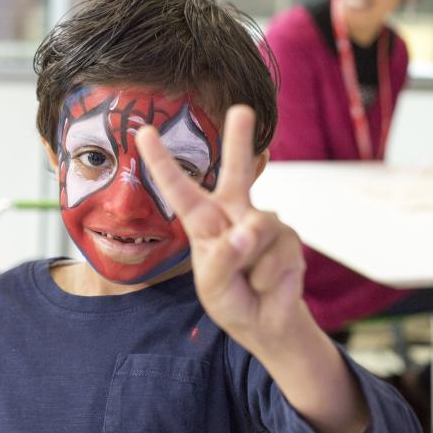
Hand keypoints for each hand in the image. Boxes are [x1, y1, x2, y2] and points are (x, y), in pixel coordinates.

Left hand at [136, 105, 306, 351]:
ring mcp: (263, 222)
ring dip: (251, 264)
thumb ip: (224, 259)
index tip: (143, 132)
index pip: (179, 188)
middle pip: (237, 171)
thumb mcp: (214, 285)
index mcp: (203, 220)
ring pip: (256, 230)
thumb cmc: (230, 296)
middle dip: (239, 140)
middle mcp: (233, 212)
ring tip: (250, 281)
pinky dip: (269, 276)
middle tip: (241, 110)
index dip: (161, 161)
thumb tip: (246, 231)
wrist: (265, 322)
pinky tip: (269, 282)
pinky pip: (277, 253)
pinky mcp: (288, 236)